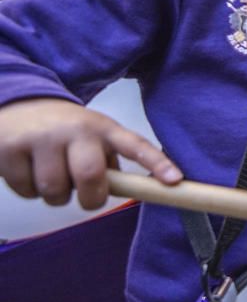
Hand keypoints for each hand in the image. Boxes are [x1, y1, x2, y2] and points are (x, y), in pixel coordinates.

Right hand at [0, 98, 180, 209]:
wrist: (17, 103)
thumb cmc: (64, 129)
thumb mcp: (92, 135)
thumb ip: (110, 161)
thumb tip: (130, 190)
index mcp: (103, 128)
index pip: (136, 145)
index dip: (156, 164)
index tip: (174, 181)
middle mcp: (75, 130)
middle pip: (91, 176)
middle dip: (91, 198)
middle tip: (87, 196)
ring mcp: (41, 138)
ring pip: (55, 190)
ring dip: (56, 196)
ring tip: (53, 177)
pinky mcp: (10, 148)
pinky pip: (26, 190)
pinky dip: (29, 191)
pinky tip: (29, 170)